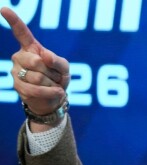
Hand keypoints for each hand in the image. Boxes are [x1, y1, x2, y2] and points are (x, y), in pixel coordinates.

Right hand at [1, 7, 69, 121]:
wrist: (54, 98)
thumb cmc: (58, 78)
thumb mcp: (64, 68)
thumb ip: (58, 61)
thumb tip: (44, 56)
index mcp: (31, 47)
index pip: (21, 32)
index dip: (13, 20)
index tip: (4, 8)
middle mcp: (19, 57)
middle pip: (36, 62)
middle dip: (52, 72)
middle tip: (55, 76)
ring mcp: (16, 71)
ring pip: (37, 77)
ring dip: (52, 83)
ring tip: (53, 84)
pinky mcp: (18, 86)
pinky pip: (35, 89)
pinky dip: (50, 92)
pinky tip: (57, 92)